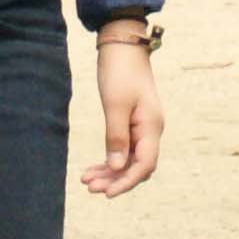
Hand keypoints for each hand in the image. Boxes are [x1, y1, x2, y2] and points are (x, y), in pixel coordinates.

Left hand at [83, 33, 162, 197]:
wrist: (123, 45)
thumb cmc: (119, 71)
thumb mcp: (115, 104)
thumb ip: (116, 136)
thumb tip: (116, 167)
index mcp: (151, 127)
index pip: (144, 165)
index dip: (126, 182)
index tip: (106, 193)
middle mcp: (151, 130)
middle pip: (137, 166)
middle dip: (115, 179)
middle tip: (89, 187)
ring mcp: (142, 127)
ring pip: (128, 159)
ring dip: (110, 172)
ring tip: (86, 180)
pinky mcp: (132, 122)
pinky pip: (124, 148)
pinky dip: (109, 159)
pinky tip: (93, 168)